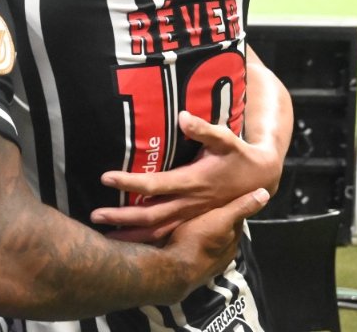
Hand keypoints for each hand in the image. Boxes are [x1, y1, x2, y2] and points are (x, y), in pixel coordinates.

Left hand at [90, 111, 280, 241]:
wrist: (260, 179)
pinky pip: (166, 234)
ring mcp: (191, 215)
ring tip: (104, 236)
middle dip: (122, 217)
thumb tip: (183, 117)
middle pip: (150, 215)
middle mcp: (189, 203)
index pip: (155, 185)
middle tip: (95, 216)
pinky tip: (127, 239)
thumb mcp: (226, 138)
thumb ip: (204, 129)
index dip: (130, 183)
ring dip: (131, 234)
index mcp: (193, 182)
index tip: (106, 178)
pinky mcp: (192, 221)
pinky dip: (146, 239)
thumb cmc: (238, 155)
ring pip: (157, 230)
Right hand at [161, 188, 269, 298]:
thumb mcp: (221, 218)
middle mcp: (224, 255)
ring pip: (210, 244)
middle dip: (217, 222)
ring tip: (193, 222)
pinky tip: (185, 240)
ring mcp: (209, 265)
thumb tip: (265, 194)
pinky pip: (196, 253)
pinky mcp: (193, 270)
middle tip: (205, 207)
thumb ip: (241, 207)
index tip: (222, 197)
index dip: (230, 208)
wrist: (174, 269)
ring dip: (205, 235)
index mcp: (233, 242)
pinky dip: (193, 245)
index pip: (237, 221)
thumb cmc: (198, 239)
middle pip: (223, 233)